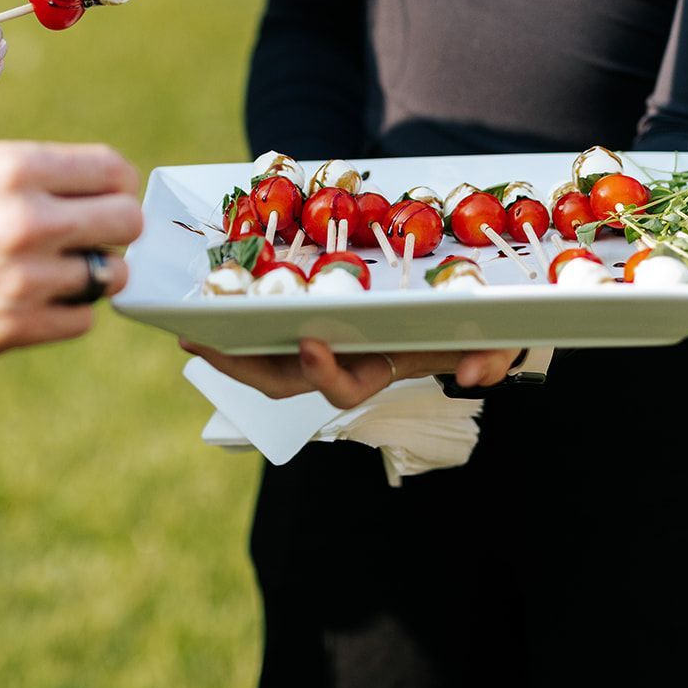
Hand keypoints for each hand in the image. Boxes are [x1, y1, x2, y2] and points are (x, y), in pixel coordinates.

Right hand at [0, 141, 142, 360]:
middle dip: (116, 229)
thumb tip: (94, 187)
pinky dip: (68, 312)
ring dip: (93, 274)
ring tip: (62, 271)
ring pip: (110, 275)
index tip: (106, 197)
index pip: (113, 170)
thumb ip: (28, 175)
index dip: (116, 185)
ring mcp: (22, 277)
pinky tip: (39, 301)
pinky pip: (81, 319)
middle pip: (127, 221)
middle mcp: (26, 219)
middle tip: (94, 237)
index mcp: (13, 167)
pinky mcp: (12, 328)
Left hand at [183, 338, 519, 409]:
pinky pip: (261, 334)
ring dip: (226, 352)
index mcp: (378, 368)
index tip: (311, 341)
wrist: (452, 301)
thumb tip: (476, 374)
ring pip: (263, 363)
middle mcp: (340, 364)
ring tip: (194, 331)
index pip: (347, 387)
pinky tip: (202, 312)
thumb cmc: (470, 322)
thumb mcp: (493, 335)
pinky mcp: (301, 321)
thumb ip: (493, 356)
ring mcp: (316, 346)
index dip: (326, 372)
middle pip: (284, 380)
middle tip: (211, 343)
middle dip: (245, 366)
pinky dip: (232, 327)